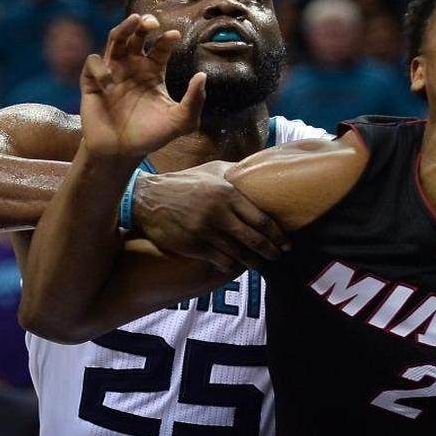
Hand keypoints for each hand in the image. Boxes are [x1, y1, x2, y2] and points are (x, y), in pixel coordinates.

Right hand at [80, 13, 206, 159]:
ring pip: (114, 39)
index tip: (174, 36)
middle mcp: (132, 67)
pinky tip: (110, 83)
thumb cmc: (151, 136)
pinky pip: (93, 62)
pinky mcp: (92, 82)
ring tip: (134, 22)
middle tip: (151, 21)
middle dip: (143, 24)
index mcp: (153, 72)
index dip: (166, 39)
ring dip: (123, 28)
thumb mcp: (180, 122)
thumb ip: (194, 101)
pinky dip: (101, 67)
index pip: (160, 47)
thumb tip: (202, 75)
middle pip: (136, 36)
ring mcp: (112, 72)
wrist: (121, 153)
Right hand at [131, 161, 289, 270]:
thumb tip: (260, 171)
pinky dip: (231, 265)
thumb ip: (236, 173)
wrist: (148, 199)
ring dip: (253, 262)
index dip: (278, 236)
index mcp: (228, 193)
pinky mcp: (194, 246)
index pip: (262, 220)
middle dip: (271, 252)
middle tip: (278, 257)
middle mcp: (219, 214)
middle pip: (255, 240)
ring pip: (239, 254)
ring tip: (259, 264)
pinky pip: (221, 261)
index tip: (286, 244)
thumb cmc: (184, 183)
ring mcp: (206, 232)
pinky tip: (236, 264)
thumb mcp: (212, 171)